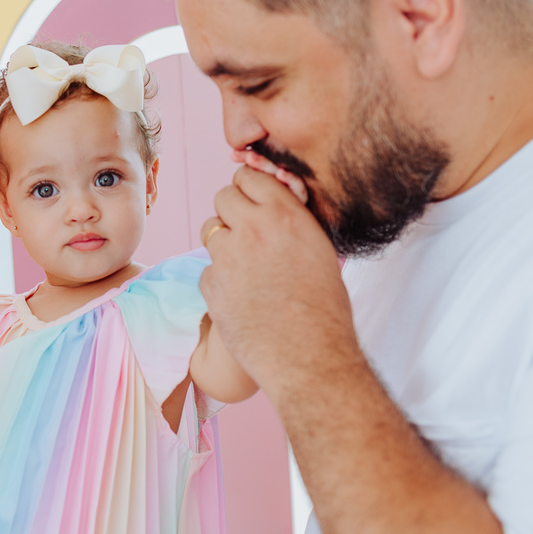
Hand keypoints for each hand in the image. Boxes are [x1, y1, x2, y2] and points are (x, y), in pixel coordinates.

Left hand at [199, 160, 360, 403]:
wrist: (310, 356)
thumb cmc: (325, 308)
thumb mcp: (319, 250)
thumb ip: (291, 223)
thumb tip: (270, 204)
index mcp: (286, 215)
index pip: (249, 176)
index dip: (249, 189)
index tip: (253, 201)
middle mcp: (253, 229)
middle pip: (222, 197)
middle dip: (232, 211)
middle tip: (246, 232)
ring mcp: (228, 257)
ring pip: (210, 230)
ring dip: (223, 243)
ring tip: (246, 267)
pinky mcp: (211, 286)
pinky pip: (207, 270)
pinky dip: (219, 280)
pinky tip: (242, 297)